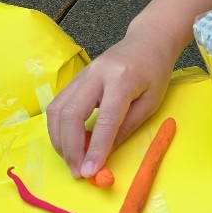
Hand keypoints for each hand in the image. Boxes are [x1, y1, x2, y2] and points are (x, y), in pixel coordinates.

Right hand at [45, 0, 211, 174]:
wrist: (147, 40)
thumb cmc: (155, 71)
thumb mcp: (151, 102)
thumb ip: (126, 127)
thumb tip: (104, 156)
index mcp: (122, 79)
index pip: (104, 119)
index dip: (96, 148)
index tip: (90, 172)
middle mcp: (96, 74)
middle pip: (71, 115)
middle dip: (70, 148)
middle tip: (78, 171)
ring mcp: (81, 74)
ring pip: (57, 111)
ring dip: (60, 141)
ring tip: (73, 160)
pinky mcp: (74, 78)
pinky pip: (58, 106)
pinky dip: (59, 129)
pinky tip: (70, 143)